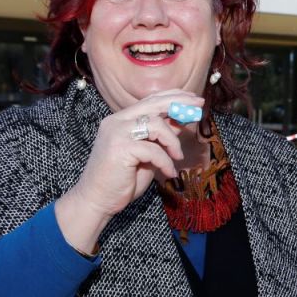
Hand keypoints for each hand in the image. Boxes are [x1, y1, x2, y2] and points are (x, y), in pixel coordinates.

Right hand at [55, 89, 202, 254]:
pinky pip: (153, 149)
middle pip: (153, 104)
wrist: (97, 200)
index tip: (194, 99)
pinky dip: (166, 161)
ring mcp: (116, 133)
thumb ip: (160, 136)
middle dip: (180, 104)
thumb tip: (182, 120)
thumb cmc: (123, 178)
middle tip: (199, 107)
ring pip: (156, 124)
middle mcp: (117, 121)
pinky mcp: (120, 148)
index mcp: (121, 119)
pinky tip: (169, 173)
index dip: (173, 97)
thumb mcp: (148, 153)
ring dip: (173, 141)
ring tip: (178, 156)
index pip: (150, 100)